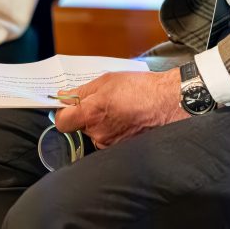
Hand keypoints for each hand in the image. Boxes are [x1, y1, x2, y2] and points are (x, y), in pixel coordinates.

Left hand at [54, 69, 188, 148]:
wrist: (167, 103)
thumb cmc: (141, 88)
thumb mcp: (108, 79)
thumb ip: (83, 90)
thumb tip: (64, 96)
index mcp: (91, 113)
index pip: (62, 122)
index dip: (64, 113)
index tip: (69, 106)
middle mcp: (97, 133)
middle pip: (80, 127)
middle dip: (88, 115)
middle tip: (104, 101)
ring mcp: (109, 144)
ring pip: (95, 133)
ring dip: (102, 123)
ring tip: (120, 109)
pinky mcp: (120, 150)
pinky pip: (109, 139)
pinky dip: (114, 130)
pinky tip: (127, 119)